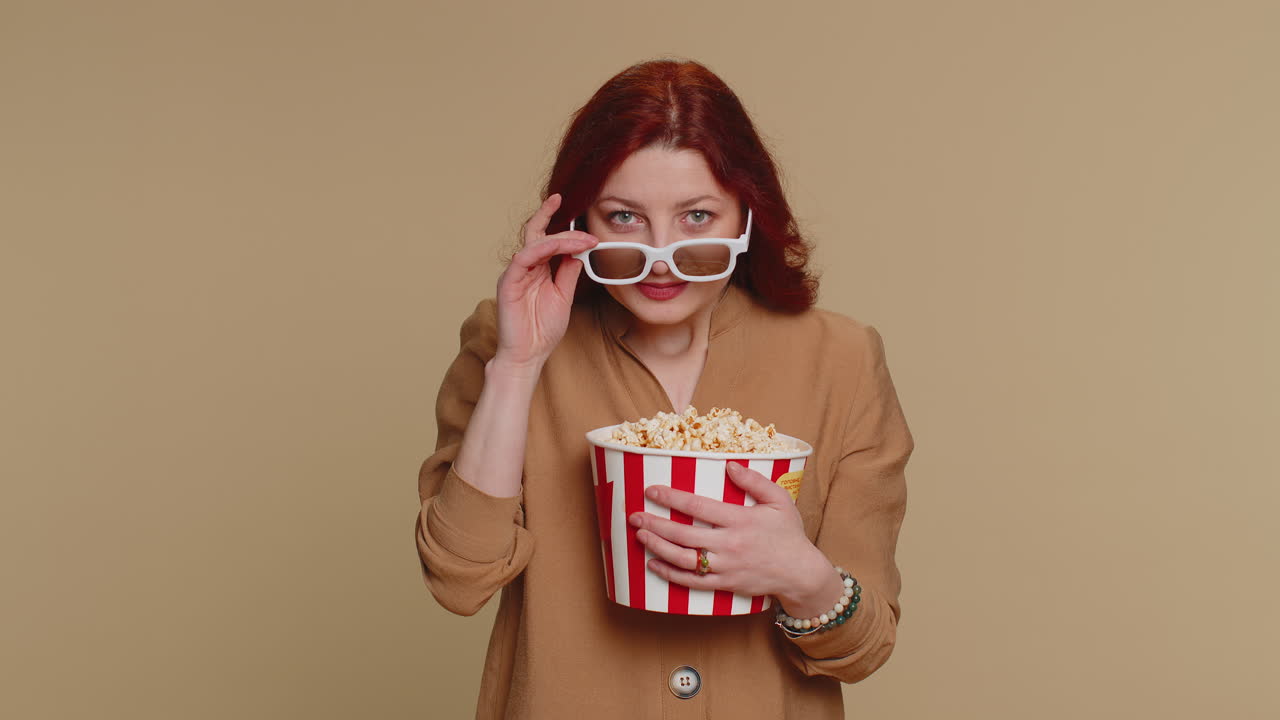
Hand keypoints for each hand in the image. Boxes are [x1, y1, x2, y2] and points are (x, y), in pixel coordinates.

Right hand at [494, 194, 598, 369]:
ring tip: (582, 240)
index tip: (591, 234)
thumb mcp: (563, 296)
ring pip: (535, 243)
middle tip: (579, 218)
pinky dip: (542, 249)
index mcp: (538, 270)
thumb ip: (568, 272)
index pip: (549, 241)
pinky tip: (559, 246)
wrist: (528, 355)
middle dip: (557, 221)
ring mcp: (515, 273)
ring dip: (560, 238)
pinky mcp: (508, 282)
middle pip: (538, 234)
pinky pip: (524, 258)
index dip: (568, 233)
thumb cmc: (542, 330)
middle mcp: (525, 268)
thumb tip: (579, 251)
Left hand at [627, 462, 831, 602]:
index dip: (671, 498)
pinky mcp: (725, 584)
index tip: (651, 491)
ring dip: (657, 547)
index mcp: (740, 520)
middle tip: (633, 516)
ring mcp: (725, 567)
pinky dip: (670, 573)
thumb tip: (729, 465)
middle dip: (654, 524)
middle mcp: (729, 544)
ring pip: (683, 558)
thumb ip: (754, 481)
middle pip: (683, 534)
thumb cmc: (789, 534)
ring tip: (639, 535)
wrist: (800, 572)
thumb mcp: (779, 500)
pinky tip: (653, 564)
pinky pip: (692, 581)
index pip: (698, 506)